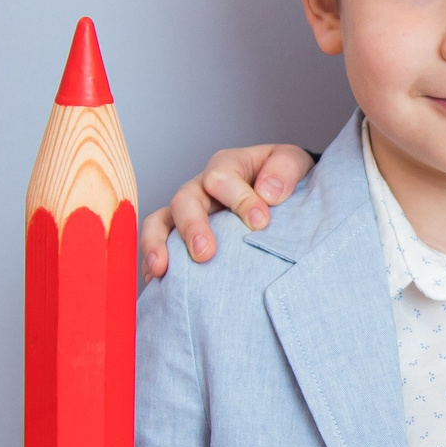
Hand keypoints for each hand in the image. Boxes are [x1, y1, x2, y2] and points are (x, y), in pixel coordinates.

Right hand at [138, 144, 317, 277]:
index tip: (260, 223)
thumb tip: (268, 193)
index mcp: (228, 166)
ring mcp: (188, 212)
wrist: (282, 190)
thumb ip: (285, 170)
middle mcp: (201, 188)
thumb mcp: (292, 162)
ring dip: (158, 244)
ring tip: (162, 269)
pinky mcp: (181, 236)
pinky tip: (157, 284)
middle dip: (193, 226)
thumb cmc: (283, 177)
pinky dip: (153, 262)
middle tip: (206, 254)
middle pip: (184, 200)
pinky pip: (158, 245)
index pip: (222, 178)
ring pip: (160, 222)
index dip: (239, 200)